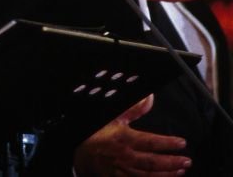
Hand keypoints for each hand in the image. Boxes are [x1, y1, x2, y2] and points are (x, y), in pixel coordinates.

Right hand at [74, 95, 190, 175]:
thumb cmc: (97, 131)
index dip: (167, 143)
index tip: (181, 142)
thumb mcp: (113, 116)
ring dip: (166, 174)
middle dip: (171, 162)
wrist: (81, 149)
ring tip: (179, 171)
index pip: (149, 142)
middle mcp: (123, 155)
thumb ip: (133, 108)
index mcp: (122, 138)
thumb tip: (149, 97)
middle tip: (186, 161)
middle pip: (152, 162)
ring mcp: (121, 169)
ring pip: (148, 175)